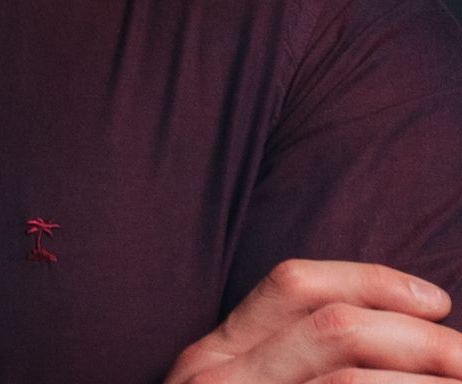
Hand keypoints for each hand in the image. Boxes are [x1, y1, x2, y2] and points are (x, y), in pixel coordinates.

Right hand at [164, 259, 461, 381]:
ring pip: (348, 380)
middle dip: (418, 338)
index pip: (294, 284)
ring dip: (420, 383)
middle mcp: (217, 374)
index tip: (437, 300)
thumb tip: (392, 344)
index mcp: (216, 354)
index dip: (371, 280)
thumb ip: (286, 370)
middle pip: (332, 327)